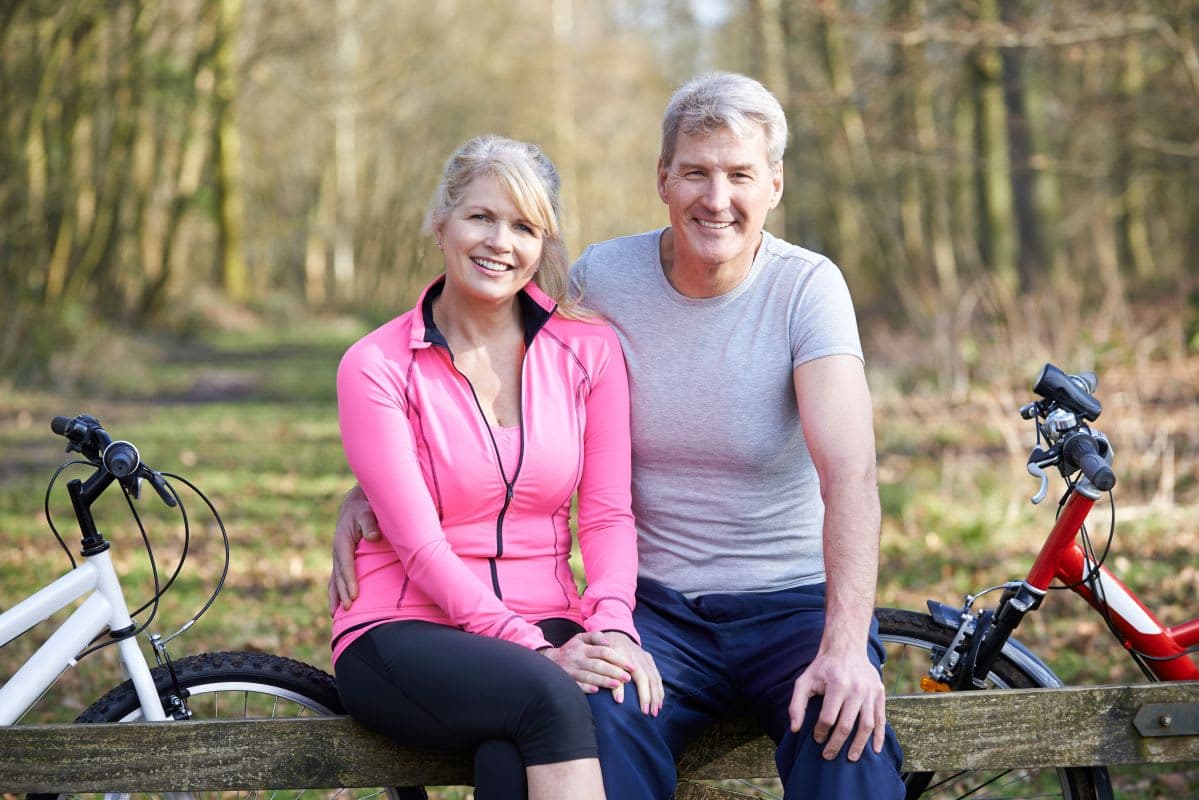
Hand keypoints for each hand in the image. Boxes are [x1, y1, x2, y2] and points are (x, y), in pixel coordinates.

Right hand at [327, 485, 380, 614]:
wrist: (355, 504)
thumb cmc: (363, 508)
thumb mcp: (366, 512)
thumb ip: (370, 523)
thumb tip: (374, 537)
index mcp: (342, 541)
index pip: (346, 564)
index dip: (350, 580)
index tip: (354, 596)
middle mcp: (337, 551)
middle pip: (339, 576)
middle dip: (343, 593)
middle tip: (348, 609)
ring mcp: (338, 557)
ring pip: (334, 580)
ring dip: (335, 596)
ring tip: (335, 614)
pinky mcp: (341, 560)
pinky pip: (336, 579)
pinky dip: (335, 592)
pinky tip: (336, 607)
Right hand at [540, 631, 632, 694]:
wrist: (549, 660)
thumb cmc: (571, 649)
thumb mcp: (580, 637)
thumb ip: (595, 636)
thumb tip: (608, 642)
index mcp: (583, 647)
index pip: (604, 652)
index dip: (618, 659)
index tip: (630, 666)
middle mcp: (578, 658)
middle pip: (599, 664)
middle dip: (614, 671)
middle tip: (628, 678)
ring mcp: (572, 670)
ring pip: (589, 676)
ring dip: (603, 680)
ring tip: (616, 685)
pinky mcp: (567, 680)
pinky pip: (577, 685)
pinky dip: (586, 688)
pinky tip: (596, 691)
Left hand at [601, 630, 663, 715]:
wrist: (616, 633)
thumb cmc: (607, 650)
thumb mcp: (605, 661)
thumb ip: (612, 678)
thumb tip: (619, 701)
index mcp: (630, 659)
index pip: (641, 679)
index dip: (643, 695)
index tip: (643, 710)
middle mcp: (641, 658)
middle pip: (651, 680)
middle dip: (652, 698)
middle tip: (651, 714)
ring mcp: (647, 659)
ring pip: (656, 678)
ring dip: (658, 695)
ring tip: (657, 710)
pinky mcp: (650, 659)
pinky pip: (657, 675)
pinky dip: (659, 688)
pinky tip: (659, 700)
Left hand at [788, 650, 885, 761]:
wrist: (846, 648)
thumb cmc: (823, 667)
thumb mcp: (804, 681)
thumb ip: (796, 704)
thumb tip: (795, 728)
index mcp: (836, 684)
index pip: (828, 717)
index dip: (821, 732)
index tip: (816, 739)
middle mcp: (855, 689)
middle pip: (846, 725)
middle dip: (836, 744)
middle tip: (828, 756)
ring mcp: (870, 691)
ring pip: (866, 725)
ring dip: (858, 745)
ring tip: (850, 758)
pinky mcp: (879, 693)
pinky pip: (881, 719)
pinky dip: (879, 736)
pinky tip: (874, 749)